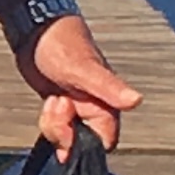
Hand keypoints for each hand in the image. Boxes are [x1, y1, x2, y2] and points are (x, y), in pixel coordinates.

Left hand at [21, 11, 137, 154]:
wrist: (37, 31)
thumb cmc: (64, 45)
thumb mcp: (84, 68)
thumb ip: (109, 87)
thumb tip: (136, 100)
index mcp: (108, 106)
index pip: (103, 143)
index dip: (83, 143)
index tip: (68, 124)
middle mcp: (96, 111)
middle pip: (81, 144)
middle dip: (63, 131)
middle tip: (56, 103)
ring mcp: (78, 110)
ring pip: (66, 137)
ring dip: (53, 124)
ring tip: (53, 98)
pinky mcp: (61, 108)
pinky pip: (56, 128)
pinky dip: (49, 122)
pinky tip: (48, 101)